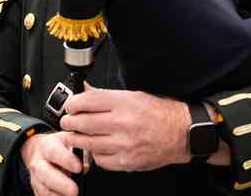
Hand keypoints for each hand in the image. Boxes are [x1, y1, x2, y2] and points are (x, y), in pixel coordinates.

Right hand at [20, 132, 81, 195]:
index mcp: (47, 145)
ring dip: (57, 194)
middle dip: (60, 184)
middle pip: (45, 173)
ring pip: (43, 188)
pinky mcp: (36, 188)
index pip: (54, 152)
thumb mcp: (69, 139)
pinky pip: (43, 195)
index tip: (79, 168)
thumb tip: (93, 156)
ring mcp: (35, 176)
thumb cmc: (61, 146)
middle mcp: (38, 161)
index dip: (66, 160)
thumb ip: (80, 146)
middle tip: (75, 191)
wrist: (41, 151)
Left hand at [61, 87, 221, 170]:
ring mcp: (125, 144)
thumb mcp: (134, 96)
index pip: (87, 101)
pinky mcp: (127, 161)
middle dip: (69, 122)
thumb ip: (106, 95)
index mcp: (126, 102)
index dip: (73, 104)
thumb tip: (85, 90)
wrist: (183, 133)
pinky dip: (94, 154)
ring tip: (74, 135)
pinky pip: (100, 160)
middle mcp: (124, 122)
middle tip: (68, 121)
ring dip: (76, 139)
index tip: (70, 106)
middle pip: (83, 123)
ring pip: (88, 143)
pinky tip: (96, 148)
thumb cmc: (161, 113)